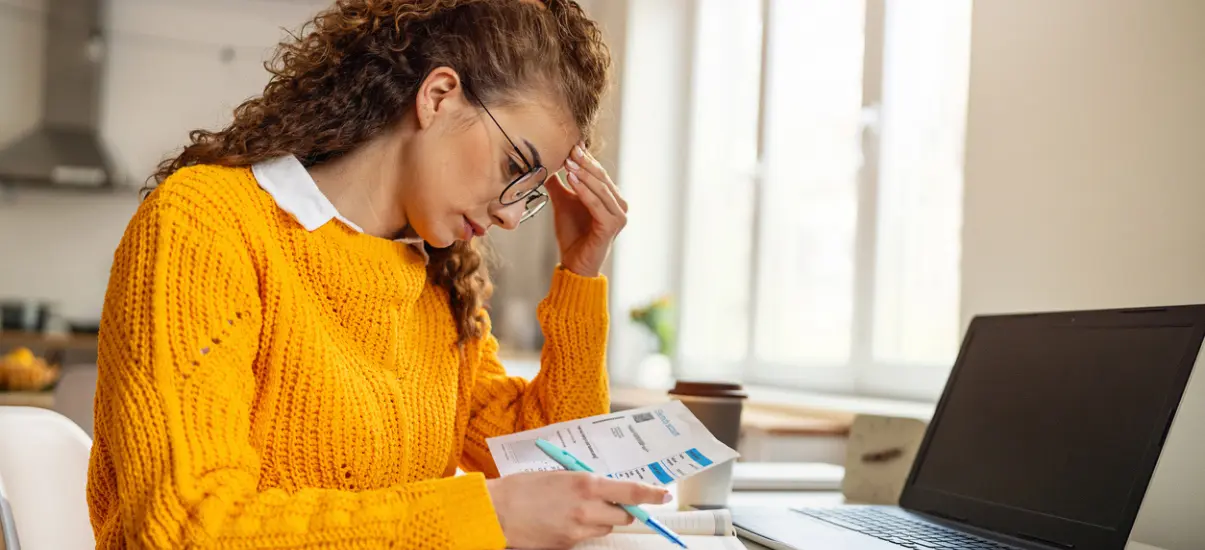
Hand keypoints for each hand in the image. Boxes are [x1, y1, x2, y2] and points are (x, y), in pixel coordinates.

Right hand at [486, 471, 669, 548]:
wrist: (497, 512)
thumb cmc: (523, 487)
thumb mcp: (560, 475)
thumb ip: (586, 482)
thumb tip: (606, 488)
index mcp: (586, 484)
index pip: (631, 491)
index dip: (651, 494)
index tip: (663, 495)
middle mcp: (587, 509)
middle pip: (623, 515)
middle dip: (621, 509)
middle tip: (608, 502)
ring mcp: (578, 531)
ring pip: (605, 529)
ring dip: (600, 521)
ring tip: (575, 510)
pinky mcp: (567, 545)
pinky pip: (585, 538)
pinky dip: (580, 530)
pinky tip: (561, 521)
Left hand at [545, 143, 628, 276]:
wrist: (575, 262)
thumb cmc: (573, 234)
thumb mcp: (564, 202)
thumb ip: (559, 184)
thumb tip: (546, 162)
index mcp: (611, 197)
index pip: (599, 173)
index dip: (585, 159)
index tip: (570, 145)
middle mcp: (619, 205)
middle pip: (602, 178)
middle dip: (585, 163)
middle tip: (570, 150)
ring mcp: (619, 216)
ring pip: (600, 189)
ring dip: (584, 174)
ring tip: (569, 163)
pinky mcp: (612, 226)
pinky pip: (596, 204)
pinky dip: (584, 191)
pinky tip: (572, 180)